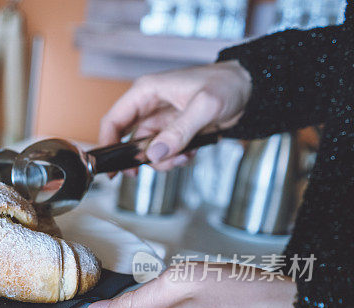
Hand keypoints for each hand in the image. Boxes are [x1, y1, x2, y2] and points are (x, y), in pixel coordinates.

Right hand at [99, 61, 251, 172]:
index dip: (106, 143)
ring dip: (162, 161)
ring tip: (184, 156)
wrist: (251, 89)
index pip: (114, 119)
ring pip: (147, 150)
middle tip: (143, 173)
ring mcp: (161, 121)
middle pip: (127, 139)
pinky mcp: (173, 132)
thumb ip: (179, 132)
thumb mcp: (205, 107)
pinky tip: (191, 152)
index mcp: (147, 92)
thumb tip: (154, 154)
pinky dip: (174, 158)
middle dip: (138, 158)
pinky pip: (164, 152)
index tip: (109, 167)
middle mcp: (149, 106)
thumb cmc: (228, 84)